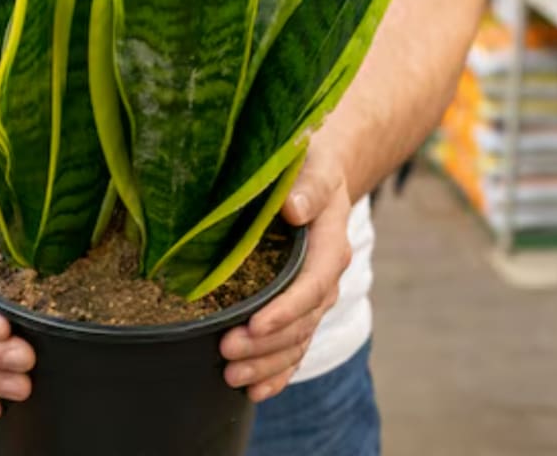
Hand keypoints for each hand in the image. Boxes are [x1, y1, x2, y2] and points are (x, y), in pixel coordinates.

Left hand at [220, 138, 352, 401]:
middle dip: (266, 343)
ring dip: (267, 363)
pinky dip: (277, 371)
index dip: (285, 309)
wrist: (317, 173)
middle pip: (301, 321)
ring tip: (231, 377)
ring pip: (296, 341)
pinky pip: (294, 346)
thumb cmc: (309, 165)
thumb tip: (293, 209)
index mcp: (330, 246)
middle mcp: (325, 278)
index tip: (255, 323)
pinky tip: (255, 392)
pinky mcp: (299, 307)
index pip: (312, 285)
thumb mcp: (313, 166)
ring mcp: (313, 297)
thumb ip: (308, 186)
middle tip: (226, 352)